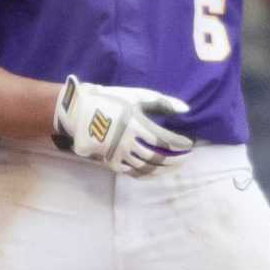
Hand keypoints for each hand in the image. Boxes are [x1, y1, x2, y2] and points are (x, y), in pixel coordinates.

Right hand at [52, 76, 194, 176]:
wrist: (80, 111)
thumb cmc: (111, 100)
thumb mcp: (136, 95)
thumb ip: (162, 102)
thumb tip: (186, 110)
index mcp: (135, 124)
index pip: (164, 140)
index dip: (180, 144)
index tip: (189, 143)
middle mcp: (127, 142)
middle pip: (157, 157)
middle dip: (175, 159)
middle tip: (186, 157)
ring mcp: (118, 154)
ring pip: (146, 168)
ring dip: (164, 169)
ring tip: (175, 165)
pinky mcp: (110, 161)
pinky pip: (133, 173)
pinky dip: (148, 174)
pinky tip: (157, 171)